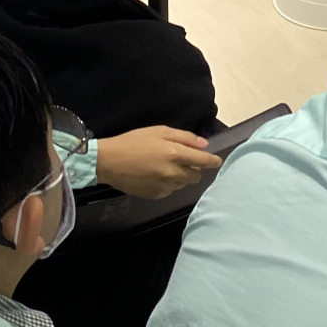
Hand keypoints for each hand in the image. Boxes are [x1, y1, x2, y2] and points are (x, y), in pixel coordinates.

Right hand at [94, 126, 222, 198]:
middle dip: (194, 169)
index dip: (213, 161)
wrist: (109, 162)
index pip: (203, 161)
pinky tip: (156, 175)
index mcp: (175, 154)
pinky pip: (170, 190)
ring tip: (165, 166)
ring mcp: (165, 186)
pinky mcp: (156, 195)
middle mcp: (173, 173)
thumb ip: (184, 137)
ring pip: (183, 184)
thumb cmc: (133, 142)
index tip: (217, 161)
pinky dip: (169, 184)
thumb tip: (203, 144)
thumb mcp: (159, 131)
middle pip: (196, 176)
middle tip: (184, 160)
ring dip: (181, 176)